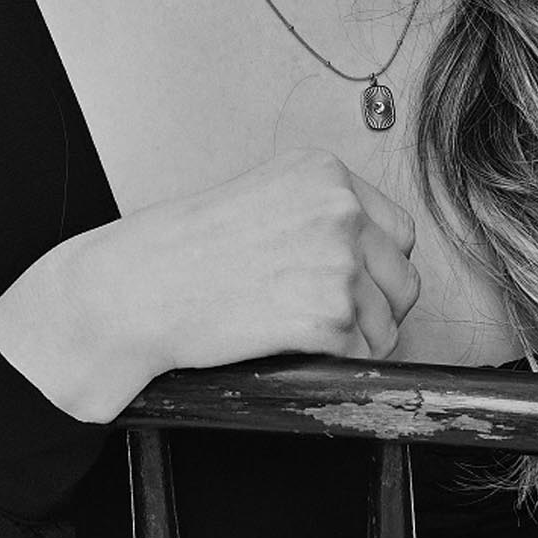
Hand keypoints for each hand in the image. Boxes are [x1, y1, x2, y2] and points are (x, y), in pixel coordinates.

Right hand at [0, 147, 420, 421]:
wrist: (135, 287)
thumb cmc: (184, 248)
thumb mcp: (262, 196)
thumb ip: (320, 211)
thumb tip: (373, 252)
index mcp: (325, 172)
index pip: (397, 230)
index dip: (376, 266)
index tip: (350, 285)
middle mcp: (340, 208)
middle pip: (402, 278)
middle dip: (375, 306)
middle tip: (324, 317)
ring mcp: (339, 261)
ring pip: (388, 322)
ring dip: (356, 340)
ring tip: (299, 333)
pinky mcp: (329, 315)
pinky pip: (366, 355)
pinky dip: (339, 364)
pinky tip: (296, 349)